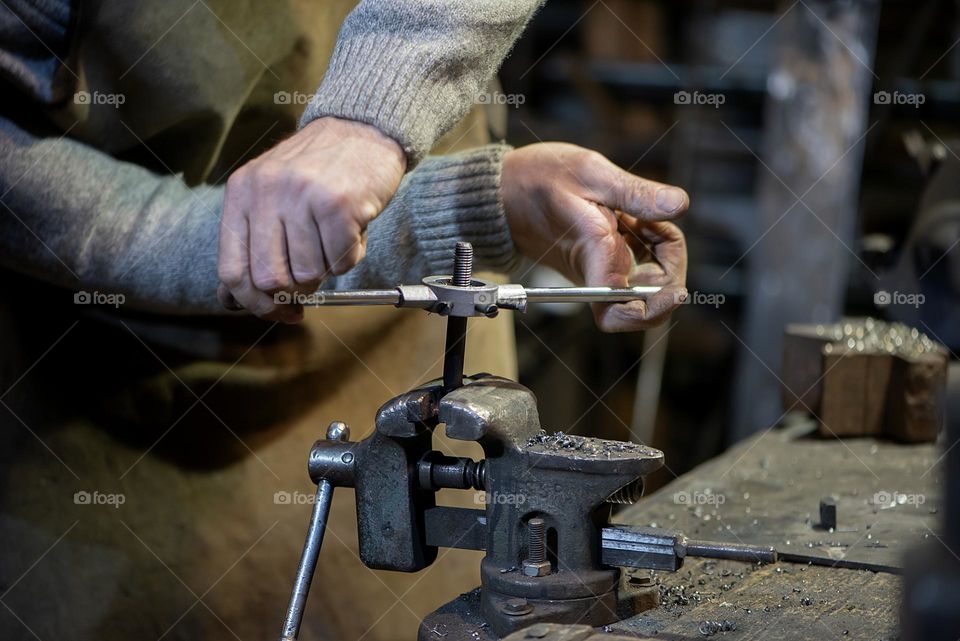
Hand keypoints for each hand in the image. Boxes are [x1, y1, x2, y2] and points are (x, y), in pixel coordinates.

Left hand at [217, 116, 405, 321]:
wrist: (363, 129)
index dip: (254, 304)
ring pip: (308, 273)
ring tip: (333, 240)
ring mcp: (302, 196)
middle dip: (294, 291)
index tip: (276, 312)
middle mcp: (266, 192)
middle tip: (312, 283)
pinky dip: (351, 256)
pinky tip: (352, 230)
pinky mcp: (338, 204)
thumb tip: (232, 299)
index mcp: (241, 193)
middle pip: (270, 279)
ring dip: (327, 269)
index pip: (232, 270)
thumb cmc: (319, 170)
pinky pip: (342, 261)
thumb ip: (252, 241)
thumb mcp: (271, 195)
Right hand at [501, 143, 687, 331]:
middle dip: (670, 264)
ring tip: (641, 211)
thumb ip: (635, 192)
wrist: (506, 188)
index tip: (677, 291)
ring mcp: (602, 268)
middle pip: (648, 298)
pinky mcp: (605, 260)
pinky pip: (639, 263)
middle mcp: (598, 272)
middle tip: (656, 221)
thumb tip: (678, 205)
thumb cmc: (538, 179)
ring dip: (661, 248)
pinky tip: (637, 215)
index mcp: (593, 257)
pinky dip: (651, 241)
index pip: (619, 311)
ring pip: (649, 278)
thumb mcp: (590, 172)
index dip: (653, 312)